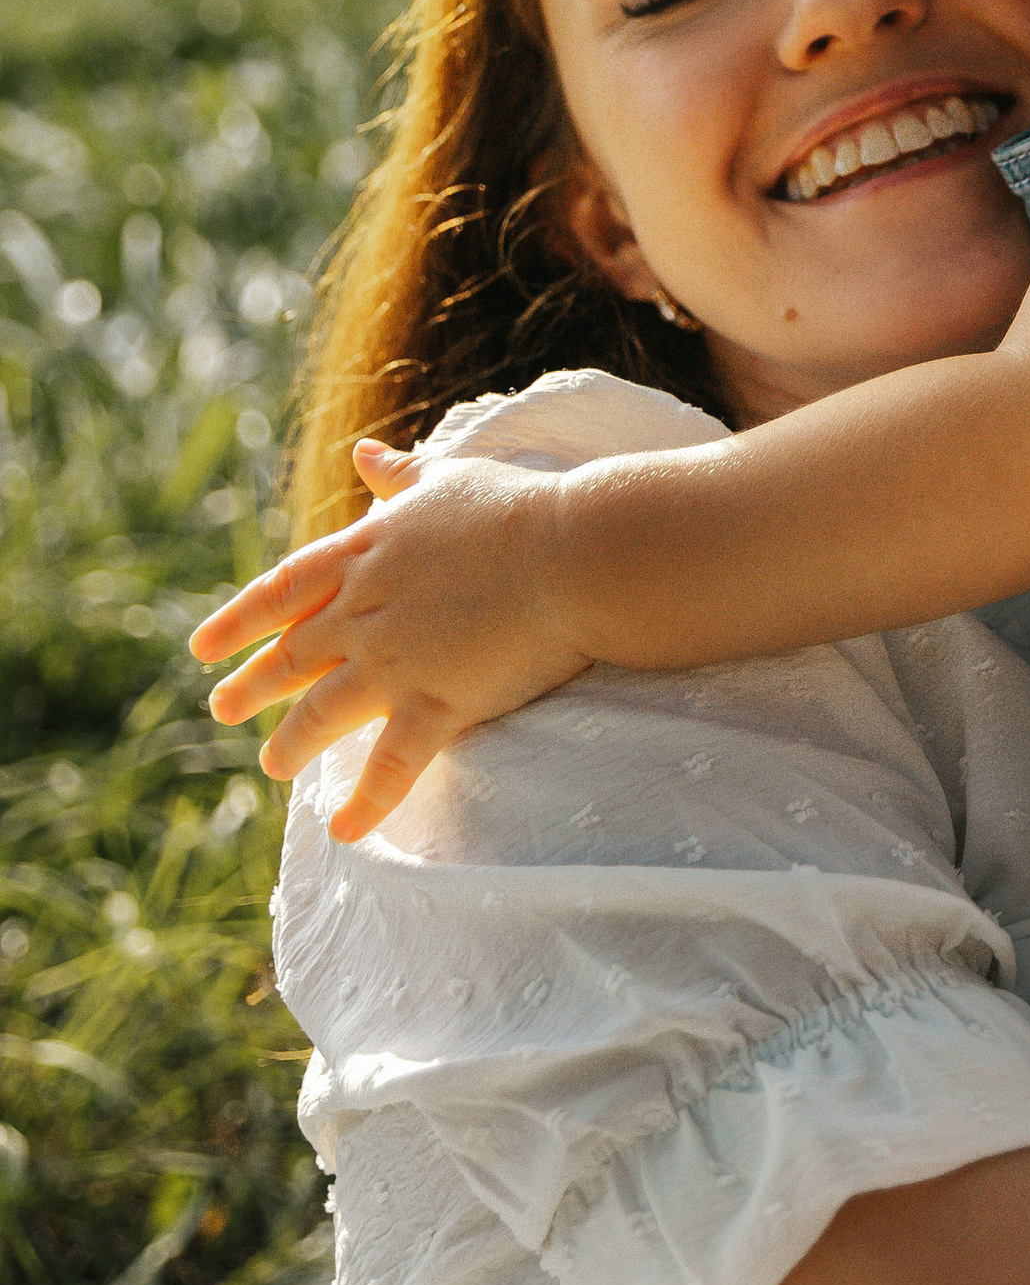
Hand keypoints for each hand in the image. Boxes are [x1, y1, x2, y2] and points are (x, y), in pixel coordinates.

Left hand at [188, 447, 592, 838]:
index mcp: (364, 556)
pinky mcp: (435, 704)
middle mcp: (363, 612)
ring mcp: (394, 662)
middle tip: (223, 708)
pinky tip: (343, 831)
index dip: (238, 621)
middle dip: (251, 685)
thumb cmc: (518, 508)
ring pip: (321, 714)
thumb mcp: (446, 481)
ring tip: (273, 766)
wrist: (571, 551)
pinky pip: (390, 766)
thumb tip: (362, 453)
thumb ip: (398, 475)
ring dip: (290, 744)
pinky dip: (364, 802)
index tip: (202, 646)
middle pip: (291, 656)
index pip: (282, 591)